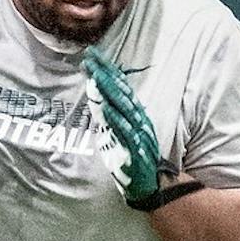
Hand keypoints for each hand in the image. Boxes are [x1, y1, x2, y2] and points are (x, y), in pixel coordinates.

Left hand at [83, 45, 160, 205]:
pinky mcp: (136, 147)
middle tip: (90, 57)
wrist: (149, 184)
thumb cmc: (134, 159)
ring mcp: (138, 132)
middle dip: (104, 72)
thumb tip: (101, 102)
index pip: (121, 87)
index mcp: (136, 114)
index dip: (108, 70)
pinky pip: (124, 131)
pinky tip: (104, 107)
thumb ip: (114, 119)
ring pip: (122, 106)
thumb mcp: (123, 134)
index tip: (93, 56)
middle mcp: (138, 119)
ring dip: (107, 90)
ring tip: (94, 74)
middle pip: (120, 91)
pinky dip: (115, 118)